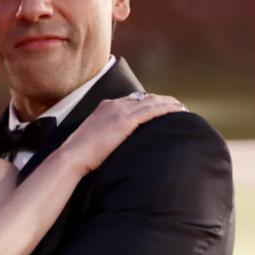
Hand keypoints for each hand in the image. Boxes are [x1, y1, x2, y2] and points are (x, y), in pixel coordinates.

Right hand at [62, 92, 184, 172]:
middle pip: (144, 97)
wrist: (72, 156)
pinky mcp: (126, 121)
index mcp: (104, 107)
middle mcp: (113, 104)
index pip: (132, 99)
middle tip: (175, 106)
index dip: (148, 101)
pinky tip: (178, 111)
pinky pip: (153, 110)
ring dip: (169, 103)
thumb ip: (105, 133)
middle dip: (161, 100)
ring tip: (181, 108)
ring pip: (152, 101)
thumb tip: (112, 142)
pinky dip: (168, 109)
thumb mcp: (93, 138)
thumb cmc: (79, 154)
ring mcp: (120, 111)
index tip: (159, 106)